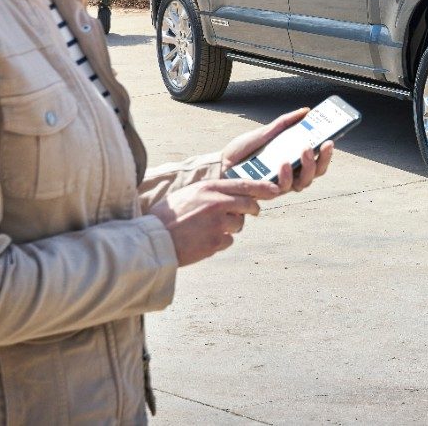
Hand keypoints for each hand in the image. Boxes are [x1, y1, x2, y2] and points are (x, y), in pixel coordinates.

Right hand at [150, 179, 280, 266]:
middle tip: (252, 212)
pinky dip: (219, 242)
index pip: (243, 185)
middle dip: (251, 210)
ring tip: (207, 230)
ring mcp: (218, 223)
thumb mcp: (188, 194)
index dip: (263, 188)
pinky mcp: (216, 242)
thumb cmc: (166, 217)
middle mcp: (216, 203)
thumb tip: (231, 196)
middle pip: (248, 205)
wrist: (152, 240)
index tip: (275, 190)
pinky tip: (202, 241)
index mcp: (208, 188)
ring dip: (230, 228)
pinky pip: (228, 241)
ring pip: (238, 225)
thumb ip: (210, 192)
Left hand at [221, 107, 334, 193]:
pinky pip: (283, 188)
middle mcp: (290, 175)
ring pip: (304, 182)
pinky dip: (286, 176)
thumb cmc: (243, 150)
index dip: (327, 152)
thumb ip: (285, 123)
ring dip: (308, 166)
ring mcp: (280, 184)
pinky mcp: (268, 192)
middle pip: (316, 173)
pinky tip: (283, 164)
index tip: (331, 138)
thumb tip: (305, 111)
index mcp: (293, 160)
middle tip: (324, 143)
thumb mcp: (265, 132)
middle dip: (323, 159)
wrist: (220, 163)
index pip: (317, 159)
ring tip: (304, 149)